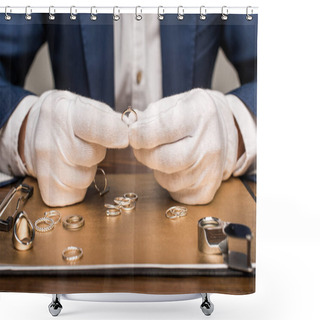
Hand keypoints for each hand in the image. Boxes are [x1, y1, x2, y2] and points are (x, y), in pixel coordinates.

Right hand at [22, 90, 128, 205]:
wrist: (32, 128)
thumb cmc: (68, 118)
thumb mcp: (86, 107)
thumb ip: (111, 119)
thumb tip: (135, 129)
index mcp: (62, 111)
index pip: (96, 127)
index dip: (116, 134)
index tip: (123, 137)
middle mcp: (48, 138)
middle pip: (91, 156)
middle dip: (96, 152)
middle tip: (87, 144)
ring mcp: (43, 165)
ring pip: (83, 179)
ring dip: (86, 171)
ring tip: (77, 157)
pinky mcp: (45, 186)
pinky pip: (74, 195)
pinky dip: (77, 187)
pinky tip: (70, 172)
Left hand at [129, 89, 238, 204]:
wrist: (221, 129)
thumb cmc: (191, 116)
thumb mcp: (173, 103)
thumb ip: (149, 116)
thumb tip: (129, 131)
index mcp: (199, 114)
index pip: (159, 129)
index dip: (138, 135)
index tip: (134, 134)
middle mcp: (209, 144)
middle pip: (162, 160)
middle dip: (144, 154)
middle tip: (143, 147)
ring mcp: (211, 170)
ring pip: (167, 180)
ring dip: (157, 169)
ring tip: (165, 154)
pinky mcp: (207, 190)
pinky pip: (176, 192)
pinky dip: (170, 181)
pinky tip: (177, 168)